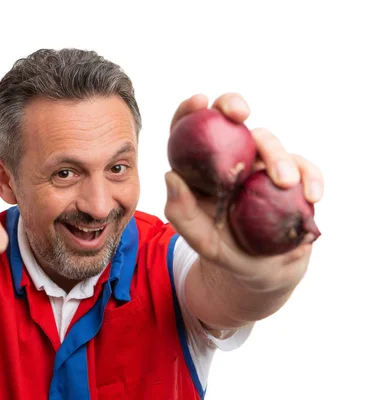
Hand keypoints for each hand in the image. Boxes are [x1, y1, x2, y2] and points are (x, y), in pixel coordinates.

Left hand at [164, 93, 323, 289]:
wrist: (261, 269)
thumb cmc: (225, 250)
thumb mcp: (200, 240)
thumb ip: (181, 213)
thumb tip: (170, 175)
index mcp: (203, 169)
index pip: (190, 132)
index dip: (191, 111)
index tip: (198, 102)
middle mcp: (233, 159)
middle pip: (231, 121)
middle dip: (233, 106)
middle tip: (239, 114)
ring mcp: (263, 166)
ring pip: (269, 142)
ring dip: (277, 156)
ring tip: (284, 181)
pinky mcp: (292, 179)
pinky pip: (304, 168)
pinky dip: (310, 177)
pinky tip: (311, 195)